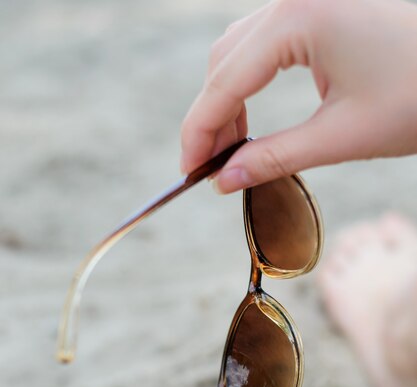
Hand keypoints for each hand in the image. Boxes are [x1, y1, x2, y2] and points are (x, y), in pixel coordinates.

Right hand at [180, 0, 416, 192]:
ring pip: (239, 49)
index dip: (200, 132)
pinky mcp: (319, 8)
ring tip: (232, 151)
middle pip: (224, 60)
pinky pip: (264, 44)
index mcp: (299, 18)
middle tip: (211, 169)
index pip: (225, 82)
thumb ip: (275, 158)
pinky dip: (250, 83)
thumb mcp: (341, 136)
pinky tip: (251, 118)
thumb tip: (225, 181)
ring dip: (227, 100)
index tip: (189, 173)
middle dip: (210, 117)